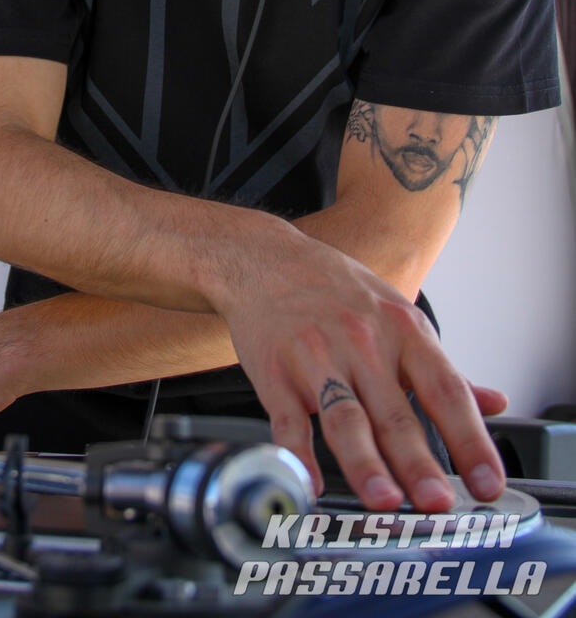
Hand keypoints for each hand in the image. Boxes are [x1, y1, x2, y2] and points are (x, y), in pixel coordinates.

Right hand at [215, 218, 506, 512]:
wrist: (266, 259)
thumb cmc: (336, 289)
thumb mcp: (399, 314)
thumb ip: (442, 367)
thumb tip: (495, 403)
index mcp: (404, 330)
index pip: (446, 391)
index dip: (471, 439)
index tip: (487, 482)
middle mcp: (363, 342)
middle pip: (396, 413)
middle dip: (419, 463)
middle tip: (438, 503)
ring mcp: (317, 356)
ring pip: (345, 418)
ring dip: (366, 463)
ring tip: (384, 500)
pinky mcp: (275, 370)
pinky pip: (289, 420)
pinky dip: (300, 455)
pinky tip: (311, 483)